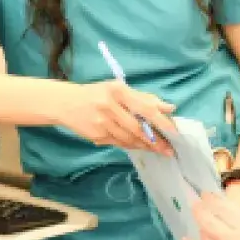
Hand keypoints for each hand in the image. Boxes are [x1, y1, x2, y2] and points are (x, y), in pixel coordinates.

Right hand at [57, 81, 173, 152]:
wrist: (65, 103)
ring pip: (128, 138)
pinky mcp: (96, 135)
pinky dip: (131, 145)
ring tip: (157, 150)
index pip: (144, 107)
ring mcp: (101, 122)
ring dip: (145, 146)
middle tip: (168, 150)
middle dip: (155, 141)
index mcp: (118, 91)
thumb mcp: (119, 89)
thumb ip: (144, 98)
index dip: (161, 121)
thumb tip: (170, 108)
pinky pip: (118, 143)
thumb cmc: (97, 94)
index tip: (174, 132)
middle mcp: (109, 106)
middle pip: (137, 128)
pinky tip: (140, 146)